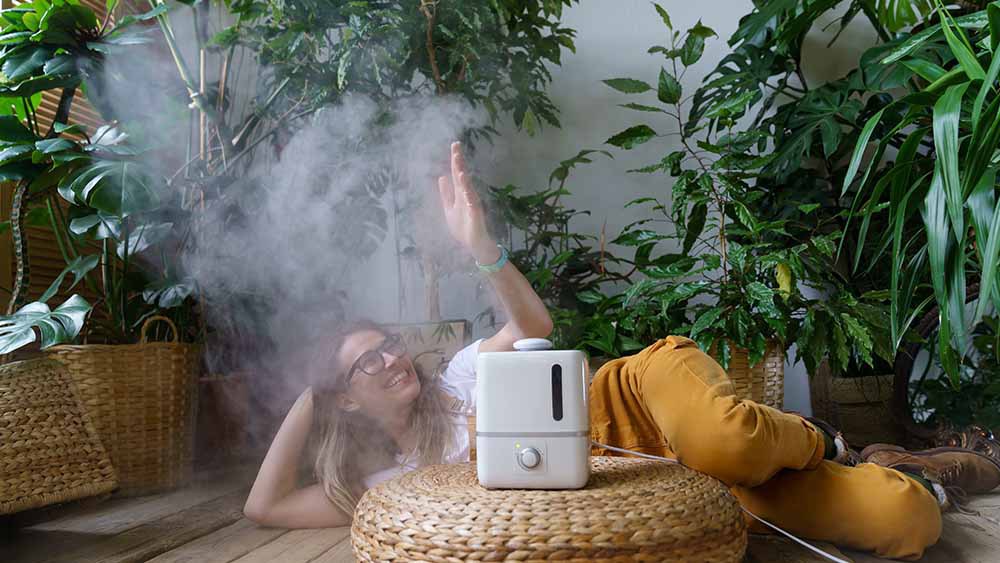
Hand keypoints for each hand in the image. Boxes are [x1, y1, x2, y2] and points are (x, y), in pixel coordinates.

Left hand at [437, 142, 498, 263]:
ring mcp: (471, 203)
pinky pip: (471, 201)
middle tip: (455, 146)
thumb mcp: (449, 208)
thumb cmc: (463, 227)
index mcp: (459, 193)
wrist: (474, 244)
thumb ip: (446, 194)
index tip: (454, 145)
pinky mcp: (475, 212)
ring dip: (461, 174)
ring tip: (457, 161)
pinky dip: (468, 192)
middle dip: (458, 161)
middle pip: (461, 175)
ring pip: (466, 186)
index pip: (456, 173)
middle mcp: (466, 195)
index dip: (455, 160)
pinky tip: (464, 185)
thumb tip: (441, 177)